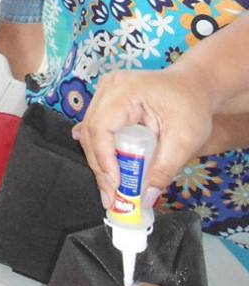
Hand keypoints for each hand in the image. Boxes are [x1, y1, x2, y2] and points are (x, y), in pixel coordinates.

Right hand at [73, 68, 213, 209]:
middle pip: (92, 131)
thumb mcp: (185, 139)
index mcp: (125, 90)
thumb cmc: (191, 106)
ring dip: (100, 162)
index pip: (101, 126)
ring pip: (90, 132)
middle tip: (111, 198)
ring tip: (112, 190)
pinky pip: (96, 129)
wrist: (194, 86)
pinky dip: (101, 152)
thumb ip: (164, 169)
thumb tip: (145, 199)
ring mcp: (105, 93)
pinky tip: (102, 169)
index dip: (104, 159)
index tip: (116, 186)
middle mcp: (109, 88)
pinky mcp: (107, 102)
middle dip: (100, 167)